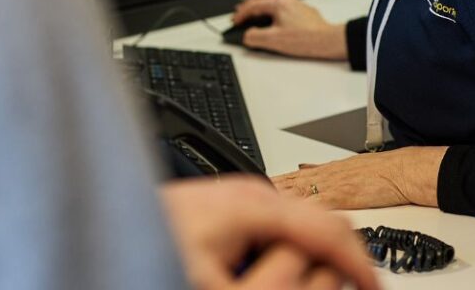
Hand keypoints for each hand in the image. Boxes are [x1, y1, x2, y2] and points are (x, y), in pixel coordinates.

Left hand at [160, 175, 380, 288]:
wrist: (114, 221)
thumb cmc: (157, 244)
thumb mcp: (218, 283)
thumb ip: (276, 279)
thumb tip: (320, 271)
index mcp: (254, 204)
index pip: (329, 227)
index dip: (360, 264)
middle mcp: (252, 193)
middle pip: (320, 223)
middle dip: (332, 262)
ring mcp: (241, 198)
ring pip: (299, 229)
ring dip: (306, 262)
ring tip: (283, 283)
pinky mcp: (231, 210)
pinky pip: (275, 231)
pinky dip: (285, 256)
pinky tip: (267, 276)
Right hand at [231, 0, 347, 59]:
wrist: (329, 41)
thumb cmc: (307, 39)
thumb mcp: (274, 41)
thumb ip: (255, 37)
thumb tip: (247, 36)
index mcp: (278, 4)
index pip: (253, 6)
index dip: (241, 14)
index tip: (235, 21)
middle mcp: (287, 0)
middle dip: (249, 4)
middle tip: (240, 12)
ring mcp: (296, 4)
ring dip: (261, 5)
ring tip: (254, 13)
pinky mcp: (303, 11)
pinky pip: (283, 5)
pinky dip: (272, 9)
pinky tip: (274, 18)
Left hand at [272, 147, 446, 209]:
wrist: (403, 171)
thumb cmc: (381, 173)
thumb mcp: (346, 167)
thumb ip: (321, 170)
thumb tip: (301, 168)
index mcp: (324, 171)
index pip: (290, 176)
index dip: (271, 180)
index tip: (255, 183)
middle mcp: (325, 176)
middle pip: (290, 182)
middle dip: (270, 188)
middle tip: (249, 190)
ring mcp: (333, 185)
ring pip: (300, 189)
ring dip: (280, 195)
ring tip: (261, 198)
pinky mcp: (343, 195)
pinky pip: (318, 201)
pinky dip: (303, 205)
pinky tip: (291, 207)